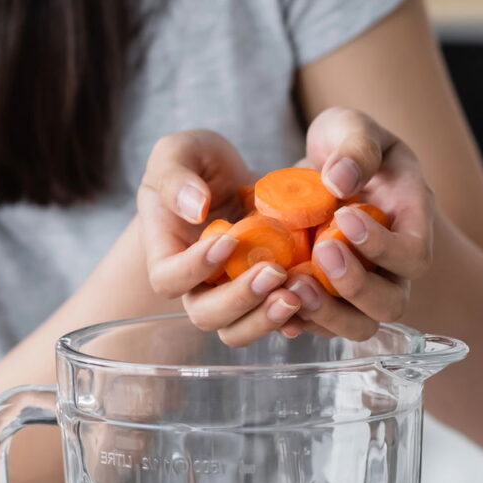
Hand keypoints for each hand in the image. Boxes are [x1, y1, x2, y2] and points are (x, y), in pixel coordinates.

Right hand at [137, 130, 304, 345]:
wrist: (233, 178)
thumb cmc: (197, 163)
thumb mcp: (179, 153)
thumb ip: (176, 177)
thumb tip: (195, 208)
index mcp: (168, 254)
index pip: (168, 279)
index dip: (194, 268)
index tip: (228, 239)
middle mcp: (198, 285)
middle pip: (207, 315)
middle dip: (240, 299)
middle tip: (274, 272)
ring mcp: (232, 294)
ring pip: (240, 329)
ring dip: (266, 319)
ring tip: (296, 294)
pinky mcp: (266, 294)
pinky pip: (276, 321)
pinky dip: (295, 318)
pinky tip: (314, 302)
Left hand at [287, 107, 434, 339]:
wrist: (328, 169)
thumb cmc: (348, 145)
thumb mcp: (353, 128)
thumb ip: (355, 147)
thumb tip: (340, 179)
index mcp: (411, 225)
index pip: (414, 256)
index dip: (383, 247)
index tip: (344, 216)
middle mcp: (392, 267)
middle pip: (390, 304)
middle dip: (354, 287)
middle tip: (320, 253)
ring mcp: (360, 288)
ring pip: (357, 326)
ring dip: (325, 314)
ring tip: (291, 286)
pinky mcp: (326, 298)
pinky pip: (318, 324)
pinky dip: (295, 318)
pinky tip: (270, 300)